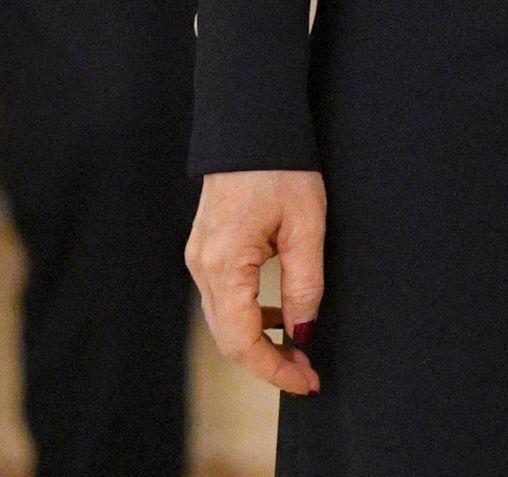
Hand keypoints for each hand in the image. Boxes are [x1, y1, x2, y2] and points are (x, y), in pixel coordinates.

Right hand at [188, 170, 325, 397]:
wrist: (250, 124)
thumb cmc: (280, 168)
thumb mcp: (306, 227)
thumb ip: (304, 285)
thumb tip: (303, 333)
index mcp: (224, 265)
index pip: (244, 341)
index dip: (275, 371)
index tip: (307, 383)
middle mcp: (202, 267)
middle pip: (229, 339)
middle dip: (268, 363)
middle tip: (308, 375)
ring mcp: (199, 258)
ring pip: (224, 321)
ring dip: (259, 342)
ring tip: (299, 350)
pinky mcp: (206, 249)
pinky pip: (224, 298)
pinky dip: (250, 317)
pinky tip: (279, 316)